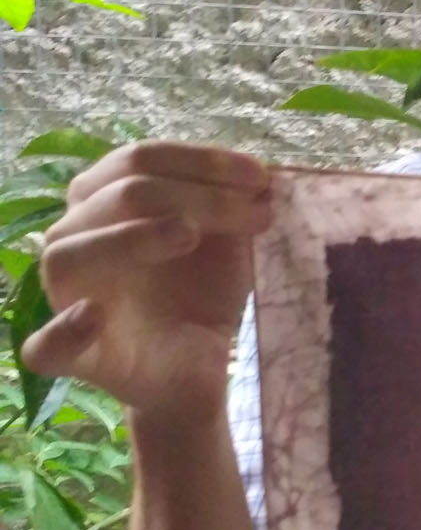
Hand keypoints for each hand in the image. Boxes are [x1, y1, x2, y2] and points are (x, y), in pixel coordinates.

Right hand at [24, 141, 271, 432]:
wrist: (200, 369)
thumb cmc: (203, 296)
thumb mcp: (228, 247)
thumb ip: (236, 207)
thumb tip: (266, 176)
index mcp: (106, 202)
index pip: (140, 160)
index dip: (201, 161)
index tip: (261, 178)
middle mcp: (76, 238)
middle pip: (118, 195)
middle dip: (196, 194)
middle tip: (255, 212)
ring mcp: (66, 297)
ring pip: (70, 253)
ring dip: (131, 237)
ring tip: (187, 234)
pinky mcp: (71, 355)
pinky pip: (45, 345)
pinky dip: (65, 330)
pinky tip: (94, 315)